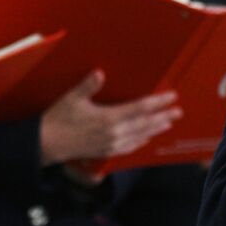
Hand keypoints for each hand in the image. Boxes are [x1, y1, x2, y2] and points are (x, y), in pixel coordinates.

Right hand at [39, 71, 182, 165]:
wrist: (46, 144)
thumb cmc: (58, 119)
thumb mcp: (72, 98)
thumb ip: (88, 85)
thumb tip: (100, 72)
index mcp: (108, 119)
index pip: (140, 109)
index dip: (157, 102)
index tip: (172, 97)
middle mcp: (113, 134)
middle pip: (145, 124)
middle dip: (163, 117)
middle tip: (178, 111)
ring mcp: (110, 145)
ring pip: (140, 136)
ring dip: (155, 129)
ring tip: (168, 123)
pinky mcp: (105, 152)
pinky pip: (129, 147)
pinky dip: (141, 141)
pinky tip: (146, 138)